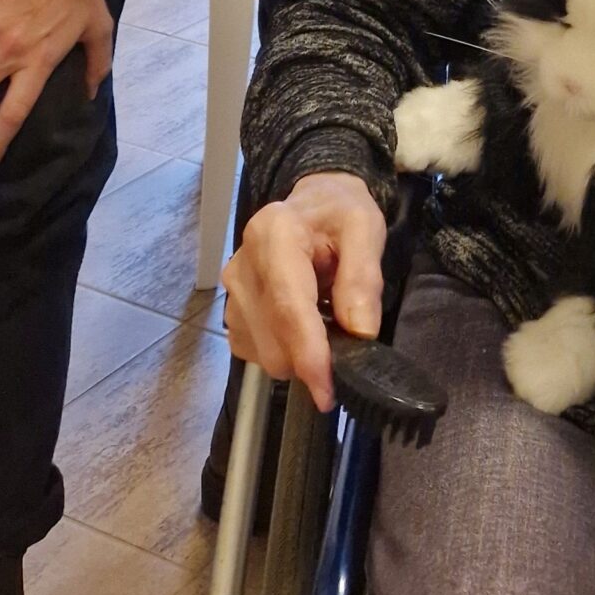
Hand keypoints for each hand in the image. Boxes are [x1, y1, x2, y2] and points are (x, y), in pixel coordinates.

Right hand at [223, 172, 388, 412]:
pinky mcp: (230, 314)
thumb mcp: (365, 228)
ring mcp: (230, 293)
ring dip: (299, 355)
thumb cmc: (338, 214)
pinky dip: (285, 351)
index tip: (327, 391)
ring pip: (265, 355)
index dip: (309, 355)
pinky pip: (257, 354)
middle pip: (274, 341)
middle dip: (312, 356)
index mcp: (273, 234)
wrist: (312, 203)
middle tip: (346, 334)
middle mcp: (241, 265)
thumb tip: (360, 332)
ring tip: (323, 317)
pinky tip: (302, 323)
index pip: (288, 307)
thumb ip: (363, 276)